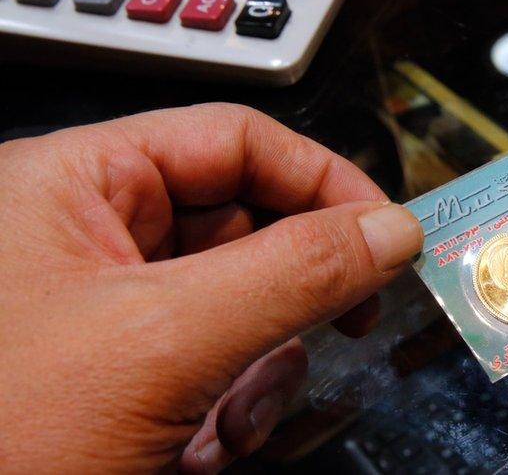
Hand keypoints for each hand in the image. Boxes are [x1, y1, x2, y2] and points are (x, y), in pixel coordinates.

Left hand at [0, 104, 422, 471]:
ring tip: (231, 423)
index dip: (323, 181)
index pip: (235, 141)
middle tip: (345, 326)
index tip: (388, 237)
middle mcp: (90, 234)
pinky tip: (204, 448)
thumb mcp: (166, 341)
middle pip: (244, 226)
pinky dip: (231, 405)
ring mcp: (104, 309)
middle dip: (288, 297)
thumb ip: (294, 272)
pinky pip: (215, 361)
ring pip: (240, 304)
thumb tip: (392, 229)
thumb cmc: (7, 438)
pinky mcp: (121, 372)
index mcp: (76, 182)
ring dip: (260, 367)